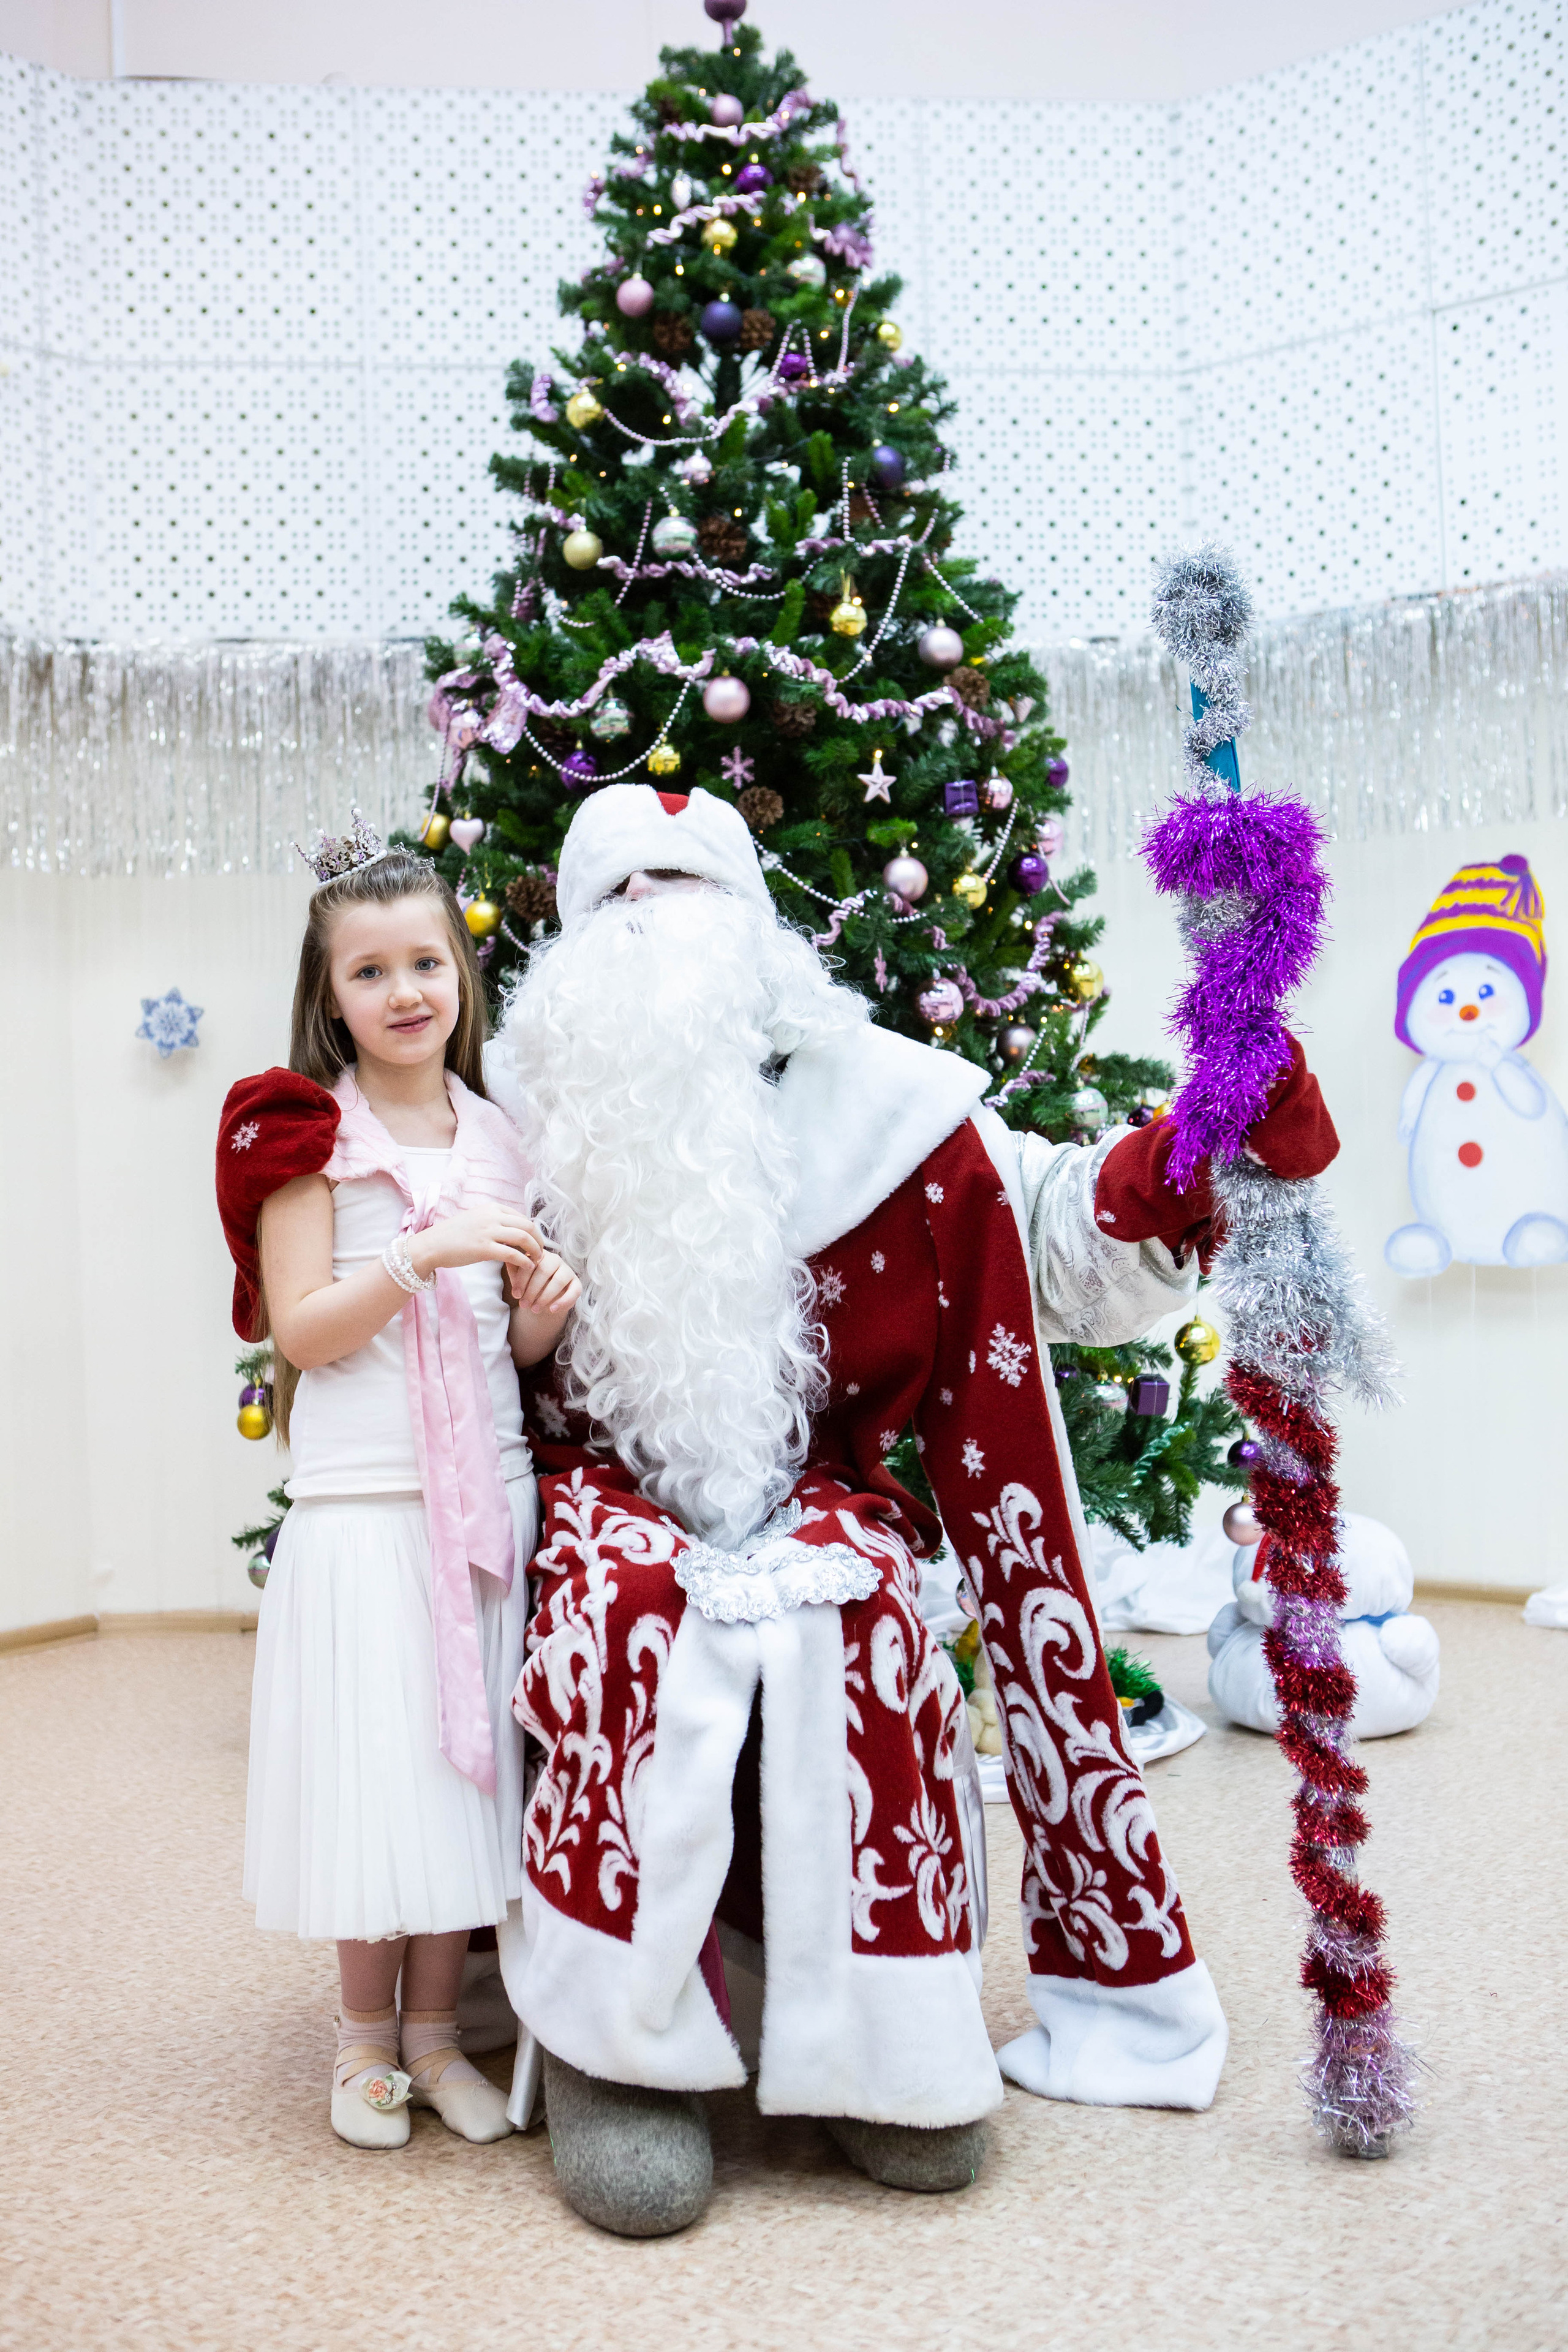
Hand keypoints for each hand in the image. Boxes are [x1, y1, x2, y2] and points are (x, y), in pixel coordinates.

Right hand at [409, 1206, 543, 1282]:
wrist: (432, 1244)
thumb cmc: (452, 1235)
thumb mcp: (476, 1220)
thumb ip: (494, 1222)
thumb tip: (511, 1231)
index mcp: (491, 1208)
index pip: (521, 1217)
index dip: (532, 1231)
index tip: (535, 1242)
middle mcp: (492, 1216)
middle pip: (527, 1225)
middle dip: (538, 1240)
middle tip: (541, 1252)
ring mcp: (488, 1231)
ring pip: (523, 1237)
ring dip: (534, 1250)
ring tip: (537, 1261)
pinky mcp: (484, 1248)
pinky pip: (513, 1254)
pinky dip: (524, 1261)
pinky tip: (527, 1268)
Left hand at [508, 1247, 580, 1319]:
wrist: (539, 1300)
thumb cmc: (527, 1285)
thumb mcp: (517, 1277)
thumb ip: (513, 1267)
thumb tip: (507, 1258)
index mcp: (539, 1254)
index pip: (531, 1263)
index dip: (523, 1279)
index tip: (515, 1295)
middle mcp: (555, 1259)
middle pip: (545, 1271)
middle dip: (532, 1290)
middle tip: (523, 1304)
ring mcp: (567, 1271)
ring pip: (559, 1280)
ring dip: (545, 1297)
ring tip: (534, 1309)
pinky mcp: (576, 1284)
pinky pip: (574, 1291)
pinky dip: (563, 1301)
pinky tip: (552, 1310)